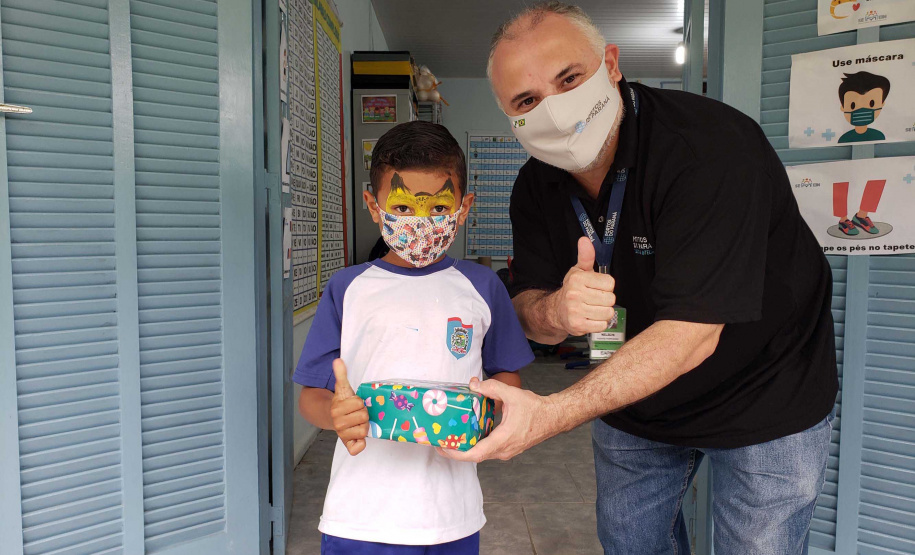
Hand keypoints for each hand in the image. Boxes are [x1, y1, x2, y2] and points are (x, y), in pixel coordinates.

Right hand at [330, 359, 368, 455]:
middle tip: (357, 414)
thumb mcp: (342, 388)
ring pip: (364, 431)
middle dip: (363, 414)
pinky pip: (357, 448)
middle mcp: (338, 423)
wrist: (333, 419)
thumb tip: (338, 360)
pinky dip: (360, 444)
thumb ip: (341, 374)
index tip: (354, 404)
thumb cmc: (343, 403)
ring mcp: (342, 435)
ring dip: (364, 426)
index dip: (360, 403)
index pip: (359, 404)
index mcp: (337, 409)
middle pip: (364, 418)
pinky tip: (359, 437)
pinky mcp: (348, 445)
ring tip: (357, 423)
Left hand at [436, 377, 555, 462]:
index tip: (443, 448)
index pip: (475, 453)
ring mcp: (506, 451)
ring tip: (451, 438)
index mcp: (503, 440)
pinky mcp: (508, 448)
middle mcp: (503, 450)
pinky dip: (475, 444)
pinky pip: (488, 450)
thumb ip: (492, 388)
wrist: (552, 417)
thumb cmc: (535, 409)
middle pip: (474, 456)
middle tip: (440, 441)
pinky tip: (468, 433)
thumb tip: (473, 385)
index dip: (457, 453)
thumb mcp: (512, 394)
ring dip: (465, 448)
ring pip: (481, 454)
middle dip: (456, 451)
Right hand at [553, 237, 615, 335]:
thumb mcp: (579, 271)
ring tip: (593, 309)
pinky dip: (599, 323)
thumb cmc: (572, 290)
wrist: (556, 311)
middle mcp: (575, 294)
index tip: (597, 287)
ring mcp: (576, 311)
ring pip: (607, 313)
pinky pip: (602, 325)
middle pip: (610, 299)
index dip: (606, 286)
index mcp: (578, 279)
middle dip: (605, 300)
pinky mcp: (578, 325)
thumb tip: (585, 240)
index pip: (610, 283)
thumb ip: (586, 256)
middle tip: (595, 299)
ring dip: (603, 312)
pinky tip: (590, 318)